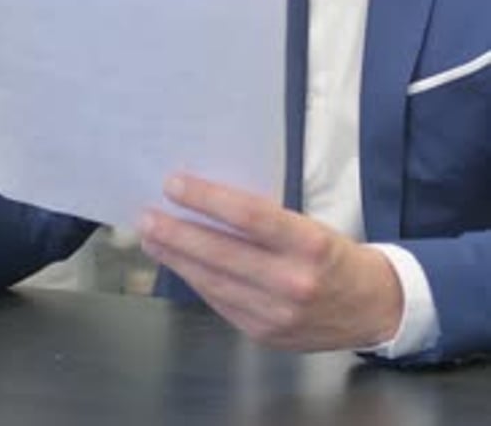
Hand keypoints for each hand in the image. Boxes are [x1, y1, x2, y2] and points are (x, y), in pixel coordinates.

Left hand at [139, 174, 402, 351]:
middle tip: (148, 215)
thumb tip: (208, 202)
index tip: (175, 184)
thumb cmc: (333, 254)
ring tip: (152, 237)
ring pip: (213, 281)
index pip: (248, 216)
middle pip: (221, 252)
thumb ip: (264, 219)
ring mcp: (276, 313)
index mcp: (308, 243)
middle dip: (177, 232)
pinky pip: (220, 302)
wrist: (370, 307)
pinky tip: (179, 264)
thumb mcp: (309, 225)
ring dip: (177, 258)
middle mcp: (292, 281)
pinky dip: (196, 281)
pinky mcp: (264, 334)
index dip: (206, 199)